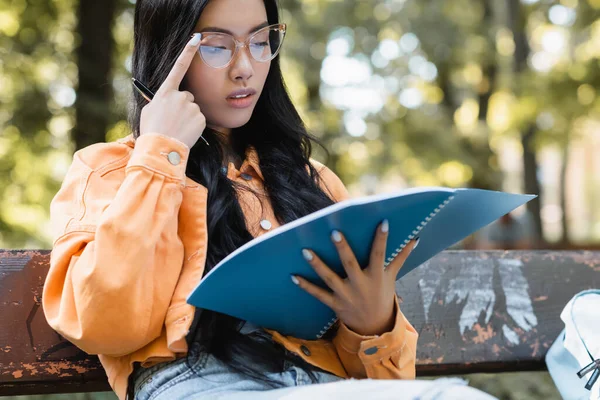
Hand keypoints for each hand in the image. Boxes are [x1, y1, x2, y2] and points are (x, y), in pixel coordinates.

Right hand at [140, 34, 205, 148]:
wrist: (160, 150)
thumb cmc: (151, 131)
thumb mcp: (150, 111)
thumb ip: (160, 101)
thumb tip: (167, 98)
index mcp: (165, 92)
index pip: (179, 67)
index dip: (187, 51)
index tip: (196, 38)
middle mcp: (179, 96)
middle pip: (186, 95)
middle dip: (182, 106)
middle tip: (173, 120)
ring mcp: (191, 107)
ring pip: (193, 108)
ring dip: (188, 116)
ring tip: (177, 128)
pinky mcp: (200, 118)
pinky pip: (199, 119)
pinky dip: (194, 125)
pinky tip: (185, 132)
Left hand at [293, 220, 417, 335]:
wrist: (374, 327)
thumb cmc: (383, 295)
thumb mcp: (392, 277)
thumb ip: (401, 257)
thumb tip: (415, 238)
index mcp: (376, 276)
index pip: (379, 254)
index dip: (382, 239)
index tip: (382, 222)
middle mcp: (360, 285)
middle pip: (350, 264)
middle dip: (342, 248)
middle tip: (334, 232)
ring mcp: (346, 295)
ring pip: (330, 278)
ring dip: (317, 265)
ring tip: (305, 250)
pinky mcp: (334, 303)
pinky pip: (318, 294)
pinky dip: (306, 286)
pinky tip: (293, 276)